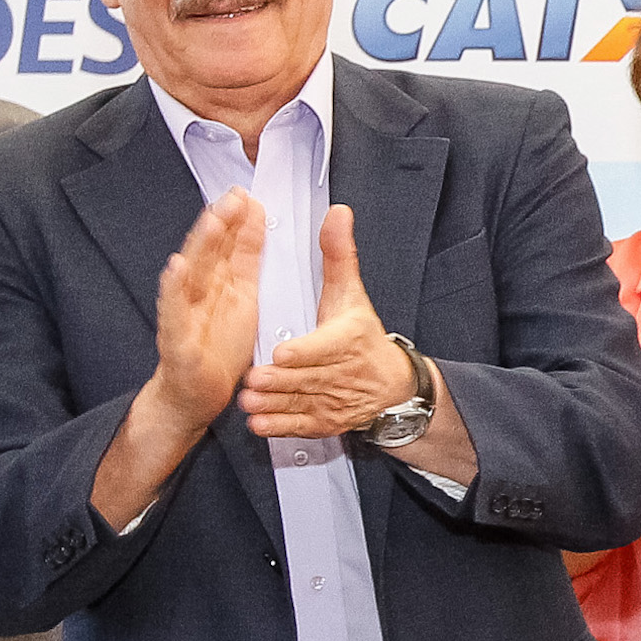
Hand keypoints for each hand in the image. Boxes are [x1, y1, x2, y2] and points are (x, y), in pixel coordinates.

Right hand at [145, 189, 265, 436]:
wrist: (195, 393)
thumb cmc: (217, 346)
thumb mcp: (243, 296)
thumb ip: (246, 258)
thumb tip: (256, 219)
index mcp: (219, 283)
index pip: (228, 245)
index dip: (238, 221)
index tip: (248, 195)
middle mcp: (199, 293)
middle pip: (209, 253)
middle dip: (221, 224)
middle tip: (233, 199)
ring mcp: (184, 314)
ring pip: (191, 274)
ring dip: (199, 246)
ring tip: (211, 222)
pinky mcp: (177, 339)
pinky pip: (173, 312)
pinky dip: (173, 290)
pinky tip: (176, 269)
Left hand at [236, 205, 418, 437]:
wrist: (392, 384)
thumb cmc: (362, 335)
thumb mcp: (351, 293)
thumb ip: (338, 254)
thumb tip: (337, 214)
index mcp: (347, 338)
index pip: (325, 347)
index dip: (304, 352)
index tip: (282, 353)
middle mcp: (342, 373)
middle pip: (307, 378)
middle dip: (278, 381)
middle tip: (252, 380)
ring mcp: (334, 400)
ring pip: (300, 404)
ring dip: (273, 405)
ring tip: (249, 401)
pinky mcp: (326, 422)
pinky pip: (302, 426)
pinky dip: (280, 427)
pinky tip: (260, 423)